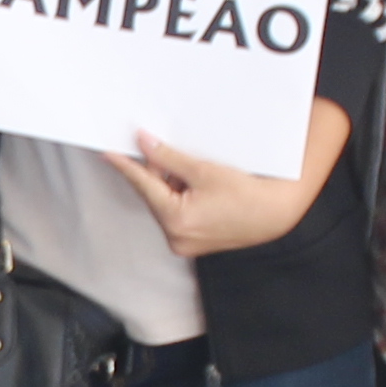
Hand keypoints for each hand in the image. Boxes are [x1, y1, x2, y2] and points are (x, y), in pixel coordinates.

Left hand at [98, 131, 309, 259]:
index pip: (143, 185)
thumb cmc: (246, 192)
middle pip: (154, 196)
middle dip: (154, 172)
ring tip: (188, 168)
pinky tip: (193, 183)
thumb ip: (169, 158)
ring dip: (168, 184)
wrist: (276, 213)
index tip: (109, 153)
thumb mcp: (204, 170)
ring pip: (165, 204)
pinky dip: (179, 197)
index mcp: (176, 221)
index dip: (126, 166)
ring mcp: (184, 243)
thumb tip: (144, 144)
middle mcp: (176, 238)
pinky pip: (177, 214)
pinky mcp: (194, 242)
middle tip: (155, 147)